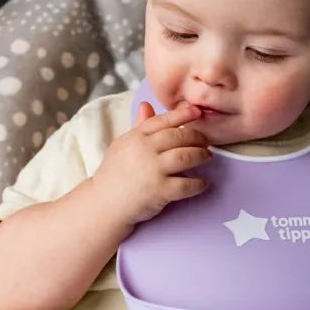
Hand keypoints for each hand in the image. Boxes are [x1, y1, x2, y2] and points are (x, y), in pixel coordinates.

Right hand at [91, 101, 210, 226]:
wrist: (103, 204)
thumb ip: (138, 126)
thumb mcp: (122, 144)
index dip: (183, 114)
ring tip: (206, 157)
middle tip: (205, 141)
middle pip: (179, 137)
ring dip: (200, 156)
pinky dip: (198, 183)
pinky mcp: (159, 191)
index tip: (197, 111)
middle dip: (197, 137)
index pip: (164, 120)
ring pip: (185, 156)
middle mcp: (145, 150)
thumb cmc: (114, 173)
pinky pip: (186, 184)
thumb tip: (147, 104)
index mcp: (136, 136)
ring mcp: (153, 170)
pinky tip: (203, 182)